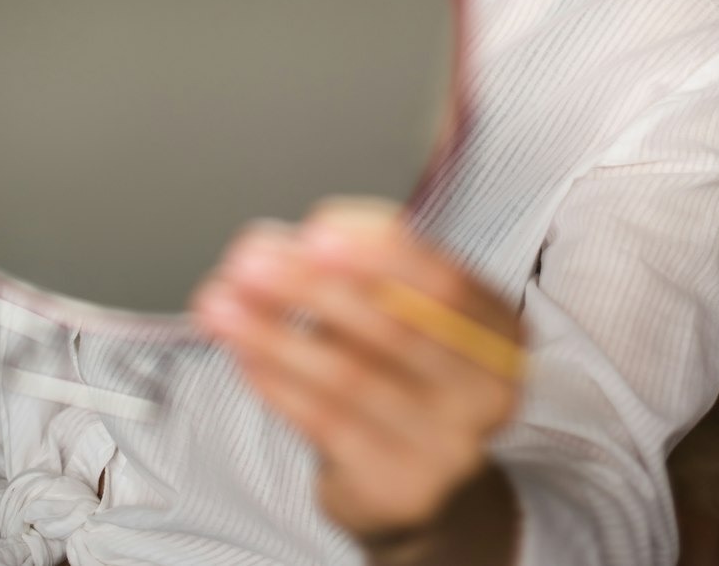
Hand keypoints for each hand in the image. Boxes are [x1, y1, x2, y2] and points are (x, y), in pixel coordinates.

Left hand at [187, 203, 525, 542]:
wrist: (423, 486)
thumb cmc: (404, 373)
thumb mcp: (407, 314)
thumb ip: (362, 272)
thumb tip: (278, 244)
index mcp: (499, 332)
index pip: (446, 280)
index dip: (379, 251)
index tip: (314, 229)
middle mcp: (487, 393)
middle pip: (394, 326)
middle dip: (310, 286)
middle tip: (247, 262)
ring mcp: (448, 449)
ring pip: (348, 377)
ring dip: (273, 333)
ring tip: (219, 304)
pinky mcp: (399, 489)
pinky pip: (325, 424)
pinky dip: (276, 381)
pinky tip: (242, 351)